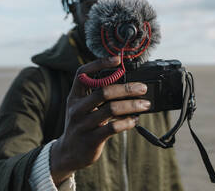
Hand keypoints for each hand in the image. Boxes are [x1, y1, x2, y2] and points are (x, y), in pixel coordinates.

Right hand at [50, 56, 149, 184]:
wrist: (68, 153)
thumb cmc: (81, 125)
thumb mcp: (82, 108)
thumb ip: (97, 96)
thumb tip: (126, 86)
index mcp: (74, 96)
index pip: (82, 74)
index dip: (98, 64)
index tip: (117, 60)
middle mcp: (77, 108)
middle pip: (104, 91)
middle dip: (126, 88)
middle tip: (142, 88)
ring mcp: (83, 124)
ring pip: (111, 109)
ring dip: (132, 105)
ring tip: (145, 104)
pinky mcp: (91, 140)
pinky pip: (113, 127)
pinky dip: (127, 122)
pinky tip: (135, 120)